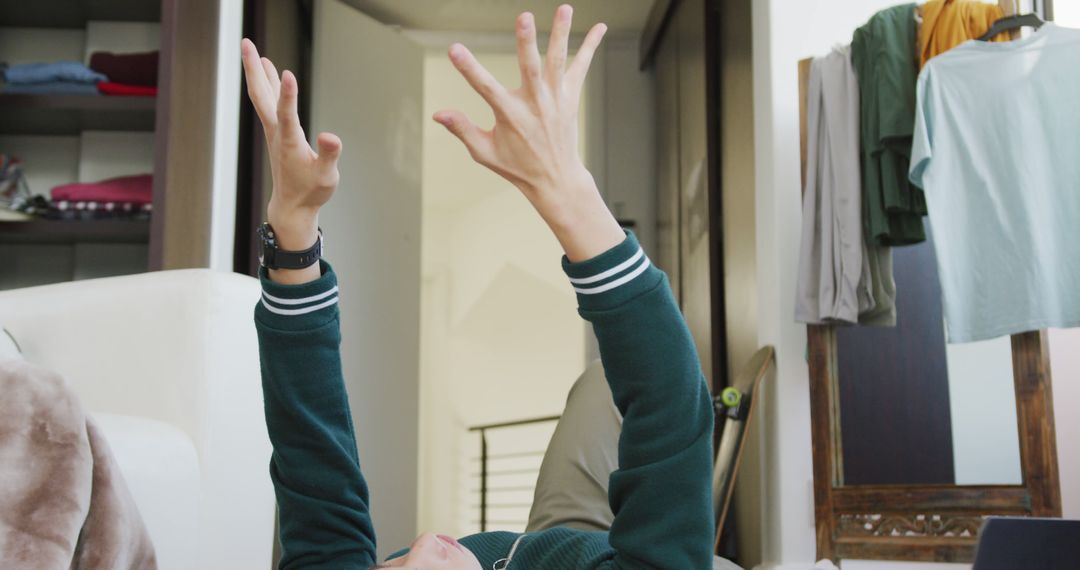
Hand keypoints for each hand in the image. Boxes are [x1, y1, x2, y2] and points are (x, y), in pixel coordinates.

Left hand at [242, 39, 339, 282]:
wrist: (292, 208)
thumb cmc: (311, 192)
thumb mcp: (327, 176)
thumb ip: (328, 155)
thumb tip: (330, 136)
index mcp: (289, 142)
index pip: (286, 113)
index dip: (288, 94)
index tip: (288, 73)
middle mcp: (277, 132)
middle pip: (261, 95)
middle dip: (252, 69)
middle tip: (246, 43)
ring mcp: (274, 132)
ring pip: (261, 97)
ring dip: (256, 73)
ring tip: (254, 52)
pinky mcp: (277, 134)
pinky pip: (268, 104)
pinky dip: (266, 86)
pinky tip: (269, 77)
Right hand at [433, 5, 624, 261]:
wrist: (556, 180)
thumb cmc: (518, 167)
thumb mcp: (484, 152)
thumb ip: (462, 129)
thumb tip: (438, 114)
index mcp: (510, 116)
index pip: (484, 87)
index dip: (468, 68)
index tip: (454, 49)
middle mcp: (534, 104)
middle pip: (530, 67)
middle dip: (526, 41)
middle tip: (523, 16)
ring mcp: (555, 99)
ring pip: (558, 61)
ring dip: (561, 33)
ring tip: (564, 8)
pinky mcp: (570, 98)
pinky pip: (581, 68)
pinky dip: (590, 47)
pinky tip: (600, 27)